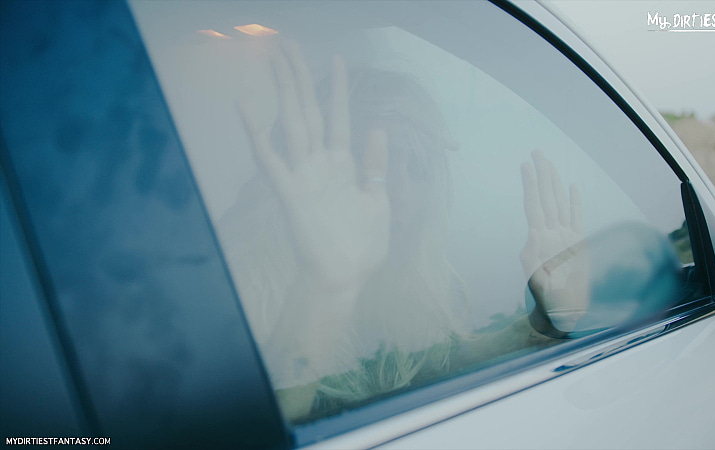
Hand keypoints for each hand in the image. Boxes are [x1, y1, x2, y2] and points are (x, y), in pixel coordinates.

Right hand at [239, 41, 390, 295]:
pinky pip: (270, 160)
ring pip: (292, 124)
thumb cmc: (360, 246)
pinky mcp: (289, 193)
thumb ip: (375, 165)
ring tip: (276, 61)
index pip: (339, 117)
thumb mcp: (378, 200)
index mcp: (343, 165)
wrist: (343, 279)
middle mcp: (320, 164)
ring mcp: (303, 176)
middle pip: (309, 111)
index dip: (337, 88)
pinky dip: (257, 134)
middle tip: (289, 46)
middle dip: (300, 78)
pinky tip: (245, 107)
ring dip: (285, 92)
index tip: (338, 59)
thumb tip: (378, 128)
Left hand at [520, 150, 588, 331]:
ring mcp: (563, 237)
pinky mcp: (576, 244)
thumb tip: (533, 234)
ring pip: (558, 203)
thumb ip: (532, 257)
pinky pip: (576, 217)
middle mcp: (551, 234)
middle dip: (541, 174)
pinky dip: (574, 201)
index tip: (525, 165)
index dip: (530, 185)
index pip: (534, 205)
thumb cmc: (548, 300)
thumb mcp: (536, 280)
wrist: (562, 313)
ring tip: (549, 163)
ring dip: (553, 182)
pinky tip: (572, 186)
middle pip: (545, 198)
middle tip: (537, 152)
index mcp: (540, 240)